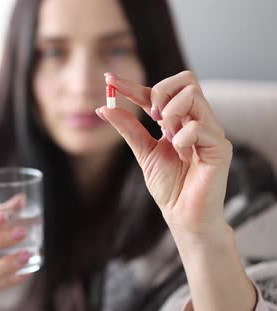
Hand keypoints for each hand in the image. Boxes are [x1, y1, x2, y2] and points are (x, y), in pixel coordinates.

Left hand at [97, 71, 232, 237]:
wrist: (183, 216)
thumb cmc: (170, 186)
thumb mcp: (142, 152)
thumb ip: (128, 128)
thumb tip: (103, 108)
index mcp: (179, 120)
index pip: (158, 92)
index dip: (132, 84)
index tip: (109, 80)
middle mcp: (198, 120)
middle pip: (186, 79)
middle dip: (160, 92)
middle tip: (151, 117)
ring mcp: (212, 131)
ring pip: (193, 95)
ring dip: (170, 114)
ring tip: (168, 137)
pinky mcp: (220, 147)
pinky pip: (198, 127)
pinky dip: (181, 140)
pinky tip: (182, 156)